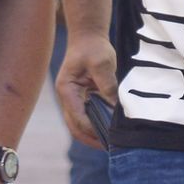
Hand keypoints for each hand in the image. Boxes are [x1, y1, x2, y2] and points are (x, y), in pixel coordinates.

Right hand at [55, 30, 117, 149]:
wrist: (89, 36)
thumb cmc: (93, 47)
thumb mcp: (102, 63)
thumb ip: (107, 84)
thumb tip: (116, 107)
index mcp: (66, 89)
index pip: (77, 116)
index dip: (91, 128)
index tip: (107, 136)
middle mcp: (67, 97)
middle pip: (74, 125)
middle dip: (90, 138)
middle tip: (108, 147)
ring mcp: (73, 98)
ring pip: (79, 123)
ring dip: (92, 134)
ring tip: (109, 143)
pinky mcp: (82, 97)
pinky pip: (87, 116)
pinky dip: (96, 124)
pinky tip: (109, 130)